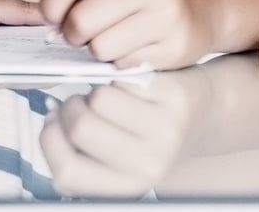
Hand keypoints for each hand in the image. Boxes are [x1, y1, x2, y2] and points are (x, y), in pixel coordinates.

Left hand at [39, 0, 219, 69]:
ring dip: (96, 48)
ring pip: (99, 48)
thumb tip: (47, 7)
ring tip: (111, 36)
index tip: (52, 14)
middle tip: (81, 31)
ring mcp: (165, 15)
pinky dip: (120, 60)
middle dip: (71, 33)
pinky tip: (134, 46)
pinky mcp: (174, 47)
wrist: (203, 2)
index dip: (50, 3)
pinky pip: (123, 65)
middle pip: (79, 20)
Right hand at [40, 70, 201, 196]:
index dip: (50, 142)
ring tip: (112, 93)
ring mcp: (163, 132)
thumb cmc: (152, 130)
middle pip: (80, 127)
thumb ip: (84, 149)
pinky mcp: (174, 98)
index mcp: (126, 186)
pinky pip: (124, 76)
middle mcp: (147, 165)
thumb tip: (50, 119)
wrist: (208, 111)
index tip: (52, 120)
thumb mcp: (120, 155)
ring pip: (100, 97)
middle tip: (82, 100)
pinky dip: (120, 72)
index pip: (67, 173)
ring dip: (97, 87)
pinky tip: (131, 80)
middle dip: (71, 105)